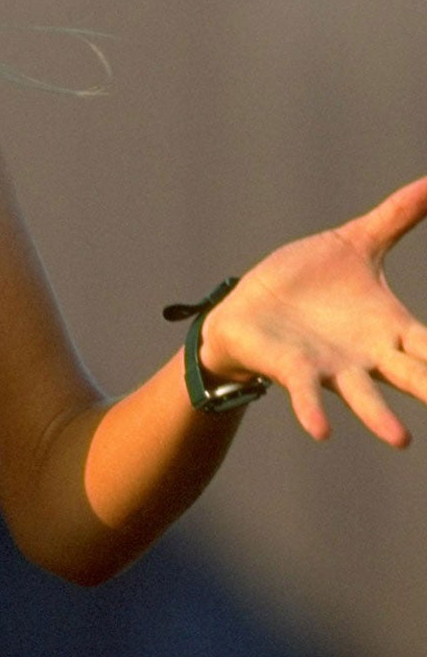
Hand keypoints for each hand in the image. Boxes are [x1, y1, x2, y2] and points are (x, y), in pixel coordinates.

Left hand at [202, 175, 426, 446]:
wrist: (247, 306)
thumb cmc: (303, 281)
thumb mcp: (354, 242)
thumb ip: (397, 216)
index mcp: (391, 328)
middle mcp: (369, 356)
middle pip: (415, 377)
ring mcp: (331, 367)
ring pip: (364, 395)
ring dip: (379, 418)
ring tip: (400, 440)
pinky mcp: (292, 370)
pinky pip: (305, 393)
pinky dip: (312, 410)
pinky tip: (321, 430)